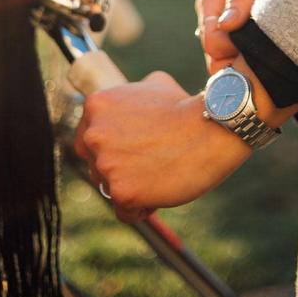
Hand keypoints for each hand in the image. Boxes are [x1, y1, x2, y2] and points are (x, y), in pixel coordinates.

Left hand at [74, 71, 250, 222]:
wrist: (210, 129)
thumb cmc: (186, 107)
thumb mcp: (154, 85)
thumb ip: (130, 96)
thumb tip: (128, 103)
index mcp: (96, 106)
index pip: (87, 139)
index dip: (109, 149)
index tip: (130, 152)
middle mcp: (94, 134)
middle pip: (95, 166)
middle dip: (118, 170)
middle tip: (148, 165)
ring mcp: (105, 164)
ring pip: (109, 190)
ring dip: (132, 189)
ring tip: (161, 175)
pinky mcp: (121, 192)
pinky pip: (124, 211)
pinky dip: (142, 208)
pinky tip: (161, 192)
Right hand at [195, 0, 294, 74]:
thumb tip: (225, 24)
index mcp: (210, 0)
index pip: (211, 40)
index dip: (230, 50)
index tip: (255, 46)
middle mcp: (211, 16)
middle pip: (214, 55)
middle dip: (235, 60)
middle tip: (263, 55)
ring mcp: (222, 27)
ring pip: (223, 60)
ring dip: (242, 61)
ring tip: (267, 53)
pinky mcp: (234, 34)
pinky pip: (235, 56)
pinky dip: (247, 58)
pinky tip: (265, 53)